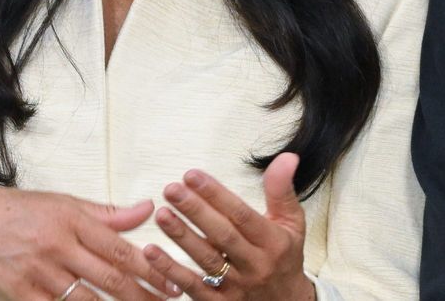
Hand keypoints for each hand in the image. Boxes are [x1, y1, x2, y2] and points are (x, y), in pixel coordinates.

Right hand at [0, 184, 181, 300]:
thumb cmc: (16, 210)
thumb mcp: (64, 202)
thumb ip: (107, 212)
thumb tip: (147, 208)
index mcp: (74, 220)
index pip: (122, 248)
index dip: (151, 268)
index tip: (174, 282)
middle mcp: (59, 246)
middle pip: (110, 277)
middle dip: (143, 295)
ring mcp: (38, 272)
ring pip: (86, 299)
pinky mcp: (19, 292)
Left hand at [144, 152, 315, 299]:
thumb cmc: (285, 256)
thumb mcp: (292, 222)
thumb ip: (282, 189)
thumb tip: (287, 156)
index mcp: (273, 242)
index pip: (241, 215)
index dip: (216, 194)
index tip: (192, 175)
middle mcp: (255, 265)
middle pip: (222, 235)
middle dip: (195, 210)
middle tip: (172, 189)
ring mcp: (236, 287)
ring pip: (205, 260)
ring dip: (181, 237)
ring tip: (162, 213)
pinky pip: (192, 287)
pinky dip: (170, 270)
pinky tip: (151, 252)